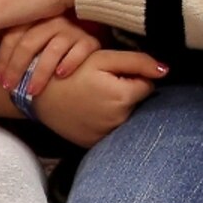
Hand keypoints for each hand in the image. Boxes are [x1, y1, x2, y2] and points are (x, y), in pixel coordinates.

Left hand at [0, 15, 99, 100]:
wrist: (81, 37)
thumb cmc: (43, 46)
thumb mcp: (22, 36)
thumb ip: (3, 41)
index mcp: (31, 18)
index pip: (11, 36)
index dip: (2, 60)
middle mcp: (50, 21)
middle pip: (28, 44)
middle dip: (16, 69)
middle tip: (7, 88)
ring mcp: (71, 30)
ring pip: (52, 50)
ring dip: (39, 73)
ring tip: (30, 91)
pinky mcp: (90, 41)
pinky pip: (80, 51)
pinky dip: (69, 63)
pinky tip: (60, 75)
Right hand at [33, 49, 166, 147]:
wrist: (36, 94)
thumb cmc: (69, 71)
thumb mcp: (102, 58)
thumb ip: (137, 62)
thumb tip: (166, 70)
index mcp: (123, 97)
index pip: (147, 85)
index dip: (132, 76)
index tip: (111, 74)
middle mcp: (118, 121)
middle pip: (137, 103)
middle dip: (126, 93)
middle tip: (100, 85)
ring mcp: (105, 135)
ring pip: (125, 117)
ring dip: (117, 108)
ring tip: (93, 98)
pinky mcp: (94, 143)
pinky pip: (110, 131)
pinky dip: (104, 122)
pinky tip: (88, 112)